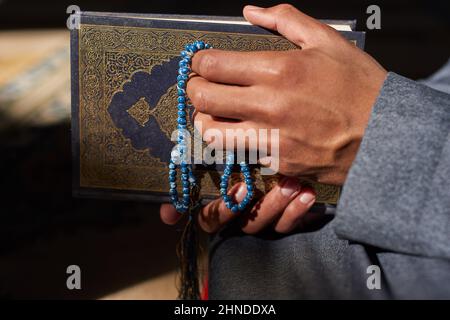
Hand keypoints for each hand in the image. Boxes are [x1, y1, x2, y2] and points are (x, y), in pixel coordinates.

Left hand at [161, 4, 386, 232]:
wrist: (386, 135)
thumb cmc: (359, 85)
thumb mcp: (327, 40)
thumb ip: (285, 19)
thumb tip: (250, 11)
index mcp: (278, 69)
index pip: (213, 65)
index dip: (198, 62)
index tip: (201, 63)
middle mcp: (268, 105)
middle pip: (203, 98)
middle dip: (194, 89)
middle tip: (200, 86)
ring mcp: (271, 138)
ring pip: (211, 132)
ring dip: (206, 119)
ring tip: (216, 112)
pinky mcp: (277, 163)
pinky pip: (238, 153)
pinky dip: (231, 142)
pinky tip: (241, 132)